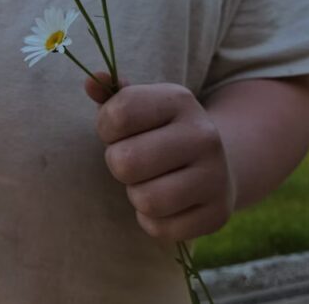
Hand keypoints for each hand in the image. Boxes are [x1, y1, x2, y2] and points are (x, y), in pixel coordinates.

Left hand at [85, 73, 235, 240]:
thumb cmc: (159, 132)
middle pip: (125, 162)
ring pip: (146, 199)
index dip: (106, 127)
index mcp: (179, 100)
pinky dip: (152, 220)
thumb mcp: (140, 106)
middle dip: (119, 164)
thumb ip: (111, 94)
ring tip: (149, 182)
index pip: (119, 114)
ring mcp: (216, 176)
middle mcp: (204, 135)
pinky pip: (160, 228)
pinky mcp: (218, 214)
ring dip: (136, 194)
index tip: (118, 131)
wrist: (216, 163)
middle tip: (134, 161)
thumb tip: (91, 80)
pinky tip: (165, 204)